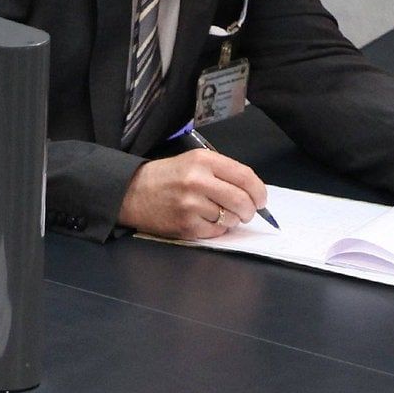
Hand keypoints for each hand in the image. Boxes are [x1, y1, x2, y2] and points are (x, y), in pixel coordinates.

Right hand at [118, 149, 267, 237]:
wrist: (131, 192)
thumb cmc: (166, 178)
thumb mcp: (193, 162)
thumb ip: (222, 173)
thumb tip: (252, 193)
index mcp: (203, 161)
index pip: (245, 176)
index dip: (259, 191)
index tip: (261, 199)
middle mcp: (198, 181)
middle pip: (242, 200)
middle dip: (250, 210)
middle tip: (247, 212)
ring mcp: (191, 205)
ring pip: (230, 218)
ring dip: (232, 220)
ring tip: (220, 214)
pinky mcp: (185, 225)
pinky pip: (215, 231)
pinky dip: (216, 229)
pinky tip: (205, 221)